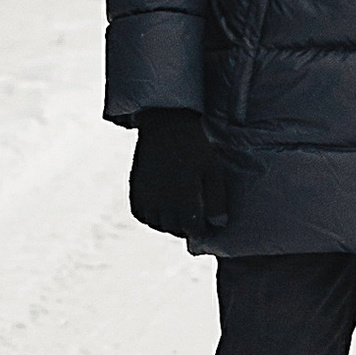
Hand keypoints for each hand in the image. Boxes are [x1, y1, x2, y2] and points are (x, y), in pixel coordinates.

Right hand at [129, 109, 223, 238]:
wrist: (167, 124)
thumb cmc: (195, 145)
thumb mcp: (213, 170)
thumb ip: (216, 200)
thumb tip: (219, 225)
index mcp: (184, 200)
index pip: (193, 230)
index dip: (202, 230)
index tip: (207, 226)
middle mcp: (162, 203)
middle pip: (174, 229)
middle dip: (186, 227)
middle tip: (195, 218)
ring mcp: (146, 197)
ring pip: (157, 224)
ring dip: (168, 223)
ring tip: (180, 213)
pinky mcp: (136, 189)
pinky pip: (141, 214)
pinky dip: (151, 216)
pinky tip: (162, 208)